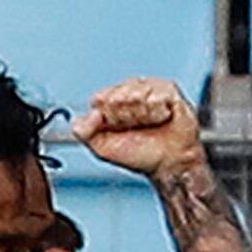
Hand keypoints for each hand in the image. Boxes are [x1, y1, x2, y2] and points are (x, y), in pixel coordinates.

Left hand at [74, 77, 204, 183]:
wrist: (169, 162)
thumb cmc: (138, 154)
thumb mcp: (101, 148)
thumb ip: (82, 132)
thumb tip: (88, 114)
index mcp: (109, 104)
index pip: (100, 98)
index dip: (107, 115)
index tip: (116, 126)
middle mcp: (128, 93)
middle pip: (117, 95)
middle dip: (124, 115)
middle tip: (134, 126)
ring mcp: (148, 89)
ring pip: (137, 93)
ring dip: (142, 114)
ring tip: (149, 123)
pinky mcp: (169, 90)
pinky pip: (157, 94)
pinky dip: (158, 111)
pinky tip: (161, 118)